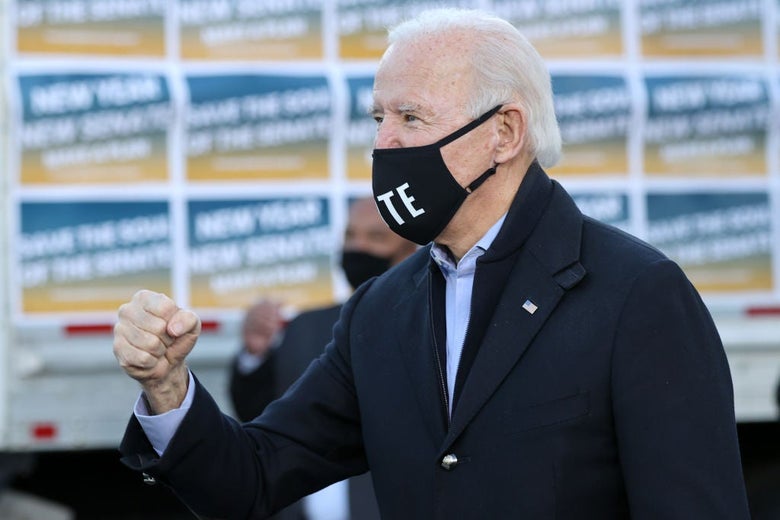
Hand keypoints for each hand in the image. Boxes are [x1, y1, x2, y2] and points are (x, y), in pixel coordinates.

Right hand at [113, 290, 200, 413]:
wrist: (168, 362)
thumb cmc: (177, 337)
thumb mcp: (191, 324)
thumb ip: (188, 319)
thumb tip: (173, 329)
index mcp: (144, 298)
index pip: (165, 308)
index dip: (175, 321)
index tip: (172, 325)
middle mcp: (127, 310)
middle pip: (158, 327)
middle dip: (167, 338)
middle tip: (164, 339)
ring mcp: (120, 330)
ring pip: (150, 344)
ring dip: (160, 350)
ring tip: (157, 348)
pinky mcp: (118, 350)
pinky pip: (143, 358)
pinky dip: (152, 362)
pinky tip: (148, 358)